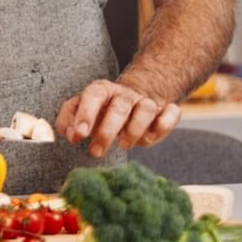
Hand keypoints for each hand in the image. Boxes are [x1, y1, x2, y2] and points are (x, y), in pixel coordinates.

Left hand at [55, 79, 180, 157]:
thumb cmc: (101, 111)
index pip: (93, 95)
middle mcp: (125, 94)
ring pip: (146, 109)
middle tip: (96, 151)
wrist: (132, 100)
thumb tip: (71, 135)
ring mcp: (146, 101)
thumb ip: (69, 122)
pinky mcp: (165, 110)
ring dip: (135, 130)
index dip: (86, 114)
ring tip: (123, 144)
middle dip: (107, 132)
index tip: (79, 135)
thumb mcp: (80, 112)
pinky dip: (164, 125)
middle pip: (120, 106)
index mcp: (102, 90)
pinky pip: (172, 113)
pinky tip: (150, 137)